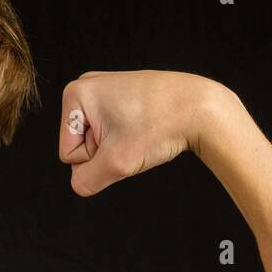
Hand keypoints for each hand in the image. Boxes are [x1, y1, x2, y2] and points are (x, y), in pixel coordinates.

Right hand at [59, 70, 217, 196]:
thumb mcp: (117, 162)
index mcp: (76, 94)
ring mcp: (106, 89)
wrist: (203, 108)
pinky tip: (147, 127)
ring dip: (120, 147)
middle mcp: (87, 86)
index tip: (123, 141)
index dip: (96, 159)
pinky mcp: (124, 95)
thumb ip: (86, 181)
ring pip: (100, 140)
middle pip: (82, 145)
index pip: (68, 154)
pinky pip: (114, 130)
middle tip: (135, 138)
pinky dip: (130, 137)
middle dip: (108, 152)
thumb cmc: (160, 126)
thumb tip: (80, 185)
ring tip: (143, 132)